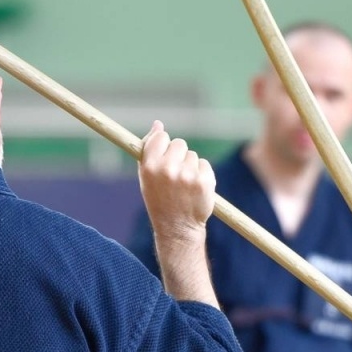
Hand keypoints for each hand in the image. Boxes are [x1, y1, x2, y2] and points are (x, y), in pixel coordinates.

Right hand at [138, 122, 214, 238]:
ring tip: (184, 185)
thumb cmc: (159, 199)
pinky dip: (202, 174)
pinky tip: (195, 188)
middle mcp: (167, 169)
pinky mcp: (204, 181)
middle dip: (179, 155)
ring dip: (190, 166)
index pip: (160, 137)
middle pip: (179, 143)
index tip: (164, 156)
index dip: (163, 145)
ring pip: (192, 155)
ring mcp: (187, 175)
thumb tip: (158, 124)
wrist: (177, 228)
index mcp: (149, 166)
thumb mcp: (147, 176)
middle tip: (175, 176)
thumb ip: (150, 149)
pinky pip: (204, 164)